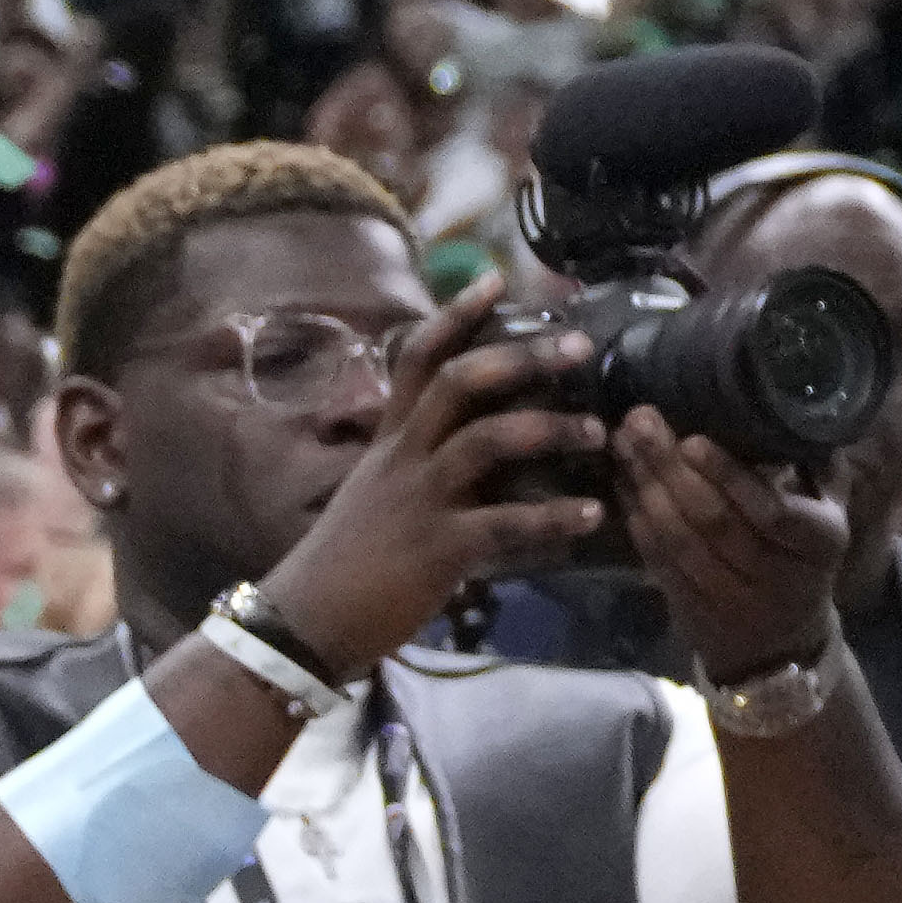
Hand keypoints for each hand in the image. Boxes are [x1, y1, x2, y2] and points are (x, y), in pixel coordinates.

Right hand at [247, 288, 611, 674]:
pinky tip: (591, 514)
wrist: (303, 623)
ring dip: (551, 429)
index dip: (456, 316)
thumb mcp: (377, 493)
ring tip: (598, 432)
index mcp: (390, 440)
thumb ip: (420, 463)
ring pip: (487, 440)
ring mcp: (420, 498)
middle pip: (461, 382)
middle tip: (580, 344)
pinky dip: (553, 517)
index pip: (419, 359)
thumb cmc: (347, 560)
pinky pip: (504, 523)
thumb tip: (473, 443)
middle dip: (523, 356)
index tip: (496, 279)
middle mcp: (405, 457)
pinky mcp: (437, 547)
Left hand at [614, 395, 857, 693]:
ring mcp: (729, 596)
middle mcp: (775, 574)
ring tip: (623, 443)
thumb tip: (796, 399)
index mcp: (817, 543)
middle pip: (714, 521)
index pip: (772, 512)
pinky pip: (657, 561)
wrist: (782, 643)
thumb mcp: (832, 512)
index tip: (693, 439)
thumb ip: (818, 464)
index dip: (730, 478)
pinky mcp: (690, 609)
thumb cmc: (806, 557)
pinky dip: (636, 521)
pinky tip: (620, 484)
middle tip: (639, 421)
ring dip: (644, 489)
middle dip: (670, 468)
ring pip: (678, 541)